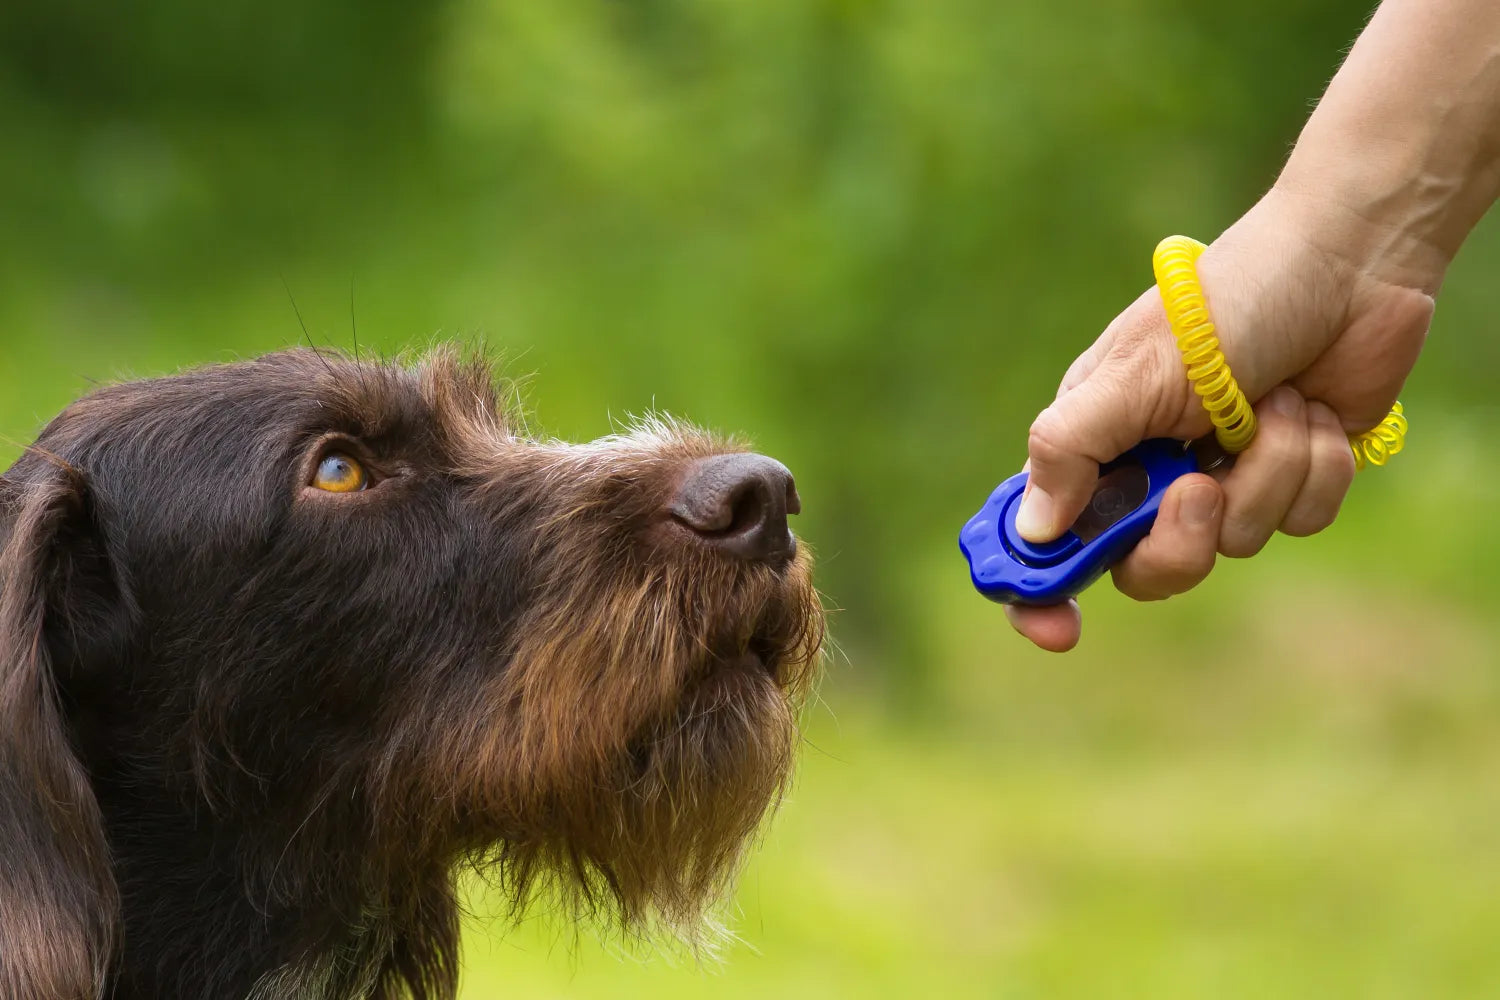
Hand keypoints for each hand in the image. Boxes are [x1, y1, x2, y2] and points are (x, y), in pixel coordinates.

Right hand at [1006, 187, 1432, 651]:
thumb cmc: (1227, 302)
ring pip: (1234, 544)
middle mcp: (1151, 470)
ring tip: (1274, 402)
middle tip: (1201, 487)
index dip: (1040, 589)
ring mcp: (1223, 477)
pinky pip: (1298, 521)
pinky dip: (1314, 466)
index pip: (1044, 536)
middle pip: (1144, 567)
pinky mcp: (1289, 478)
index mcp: (1094, 441)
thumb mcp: (1134, 373)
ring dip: (1266, 472)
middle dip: (1182, 537)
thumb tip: (1034, 532)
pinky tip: (1312, 410)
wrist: (1348, 264)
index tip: (1060, 631)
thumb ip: (1070, 449)